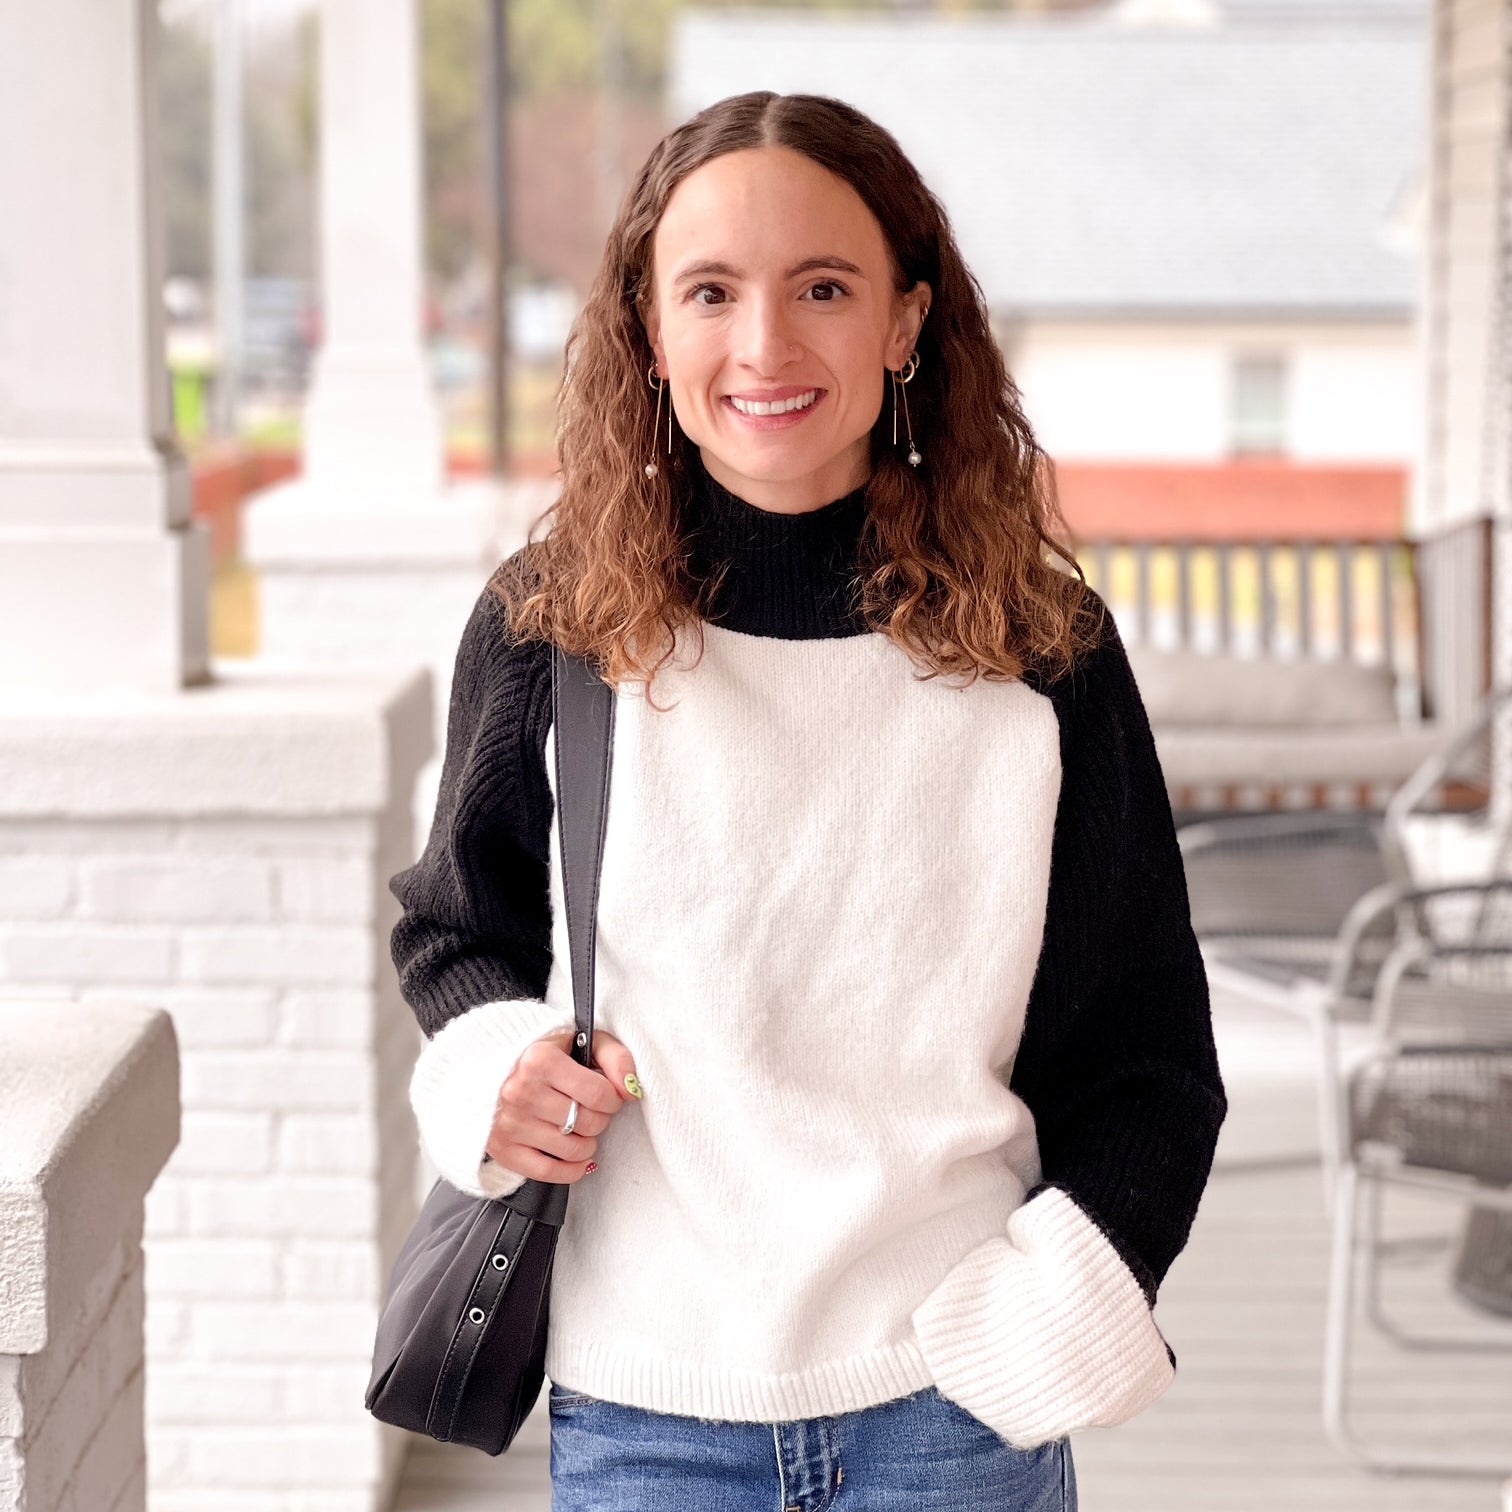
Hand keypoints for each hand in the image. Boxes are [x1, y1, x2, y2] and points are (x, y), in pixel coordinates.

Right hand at [486, 1027, 639, 1183]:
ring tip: (581, 1127)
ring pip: (573, 1150)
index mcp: (540, 1060)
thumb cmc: (546, 1055)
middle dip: (600, 1119)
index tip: (610, 1096)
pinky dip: (572, 1170)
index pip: (599, 1094)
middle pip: (588, 1123)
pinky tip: (577, 1157)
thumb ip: (615, 1057)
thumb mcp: (583, 1041)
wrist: (494, 1068)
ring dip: (588, 1144)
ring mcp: (509, 1122)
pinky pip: (548, 1172)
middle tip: (592, 1109)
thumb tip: (631, 1089)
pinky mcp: (502, 1148)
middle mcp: (520, 1091)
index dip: (614, 1099)